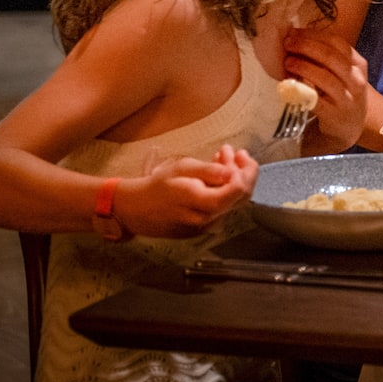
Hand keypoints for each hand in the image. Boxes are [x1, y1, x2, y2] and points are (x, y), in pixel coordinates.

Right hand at [119, 144, 258, 237]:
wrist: (136, 210)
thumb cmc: (157, 186)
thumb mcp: (180, 169)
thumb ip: (208, 171)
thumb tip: (233, 172)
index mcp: (202, 203)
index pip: (238, 190)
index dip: (245, 170)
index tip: (239, 153)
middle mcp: (208, 219)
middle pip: (242, 196)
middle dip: (243, 171)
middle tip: (232, 153)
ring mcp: (207, 226)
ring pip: (234, 202)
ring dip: (235, 179)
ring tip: (222, 158)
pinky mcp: (204, 228)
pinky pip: (223, 208)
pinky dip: (225, 190)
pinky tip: (217, 175)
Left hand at [284, 26, 370, 149]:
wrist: (352, 126)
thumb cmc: (342, 94)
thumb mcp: (343, 74)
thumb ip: (327, 57)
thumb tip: (296, 37)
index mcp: (358, 64)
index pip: (337, 42)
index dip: (313, 35)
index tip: (294, 32)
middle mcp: (356, 80)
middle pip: (331, 56)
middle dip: (306, 46)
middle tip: (287, 43)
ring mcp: (347, 98)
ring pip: (324, 77)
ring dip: (303, 66)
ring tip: (288, 62)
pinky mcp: (334, 115)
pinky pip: (316, 99)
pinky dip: (302, 88)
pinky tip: (290, 83)